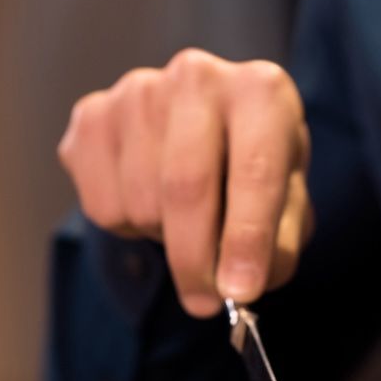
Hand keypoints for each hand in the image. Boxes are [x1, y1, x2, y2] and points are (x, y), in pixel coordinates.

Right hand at [57, 48, 311, 317]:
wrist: (204, 129)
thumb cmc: (253, 169)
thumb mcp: (287, 203)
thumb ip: (276, 246)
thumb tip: (239, 285)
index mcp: (261, 91)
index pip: (254, 171)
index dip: (246, 239)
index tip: (241, 291)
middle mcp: (197, 76)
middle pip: (185, 187)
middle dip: (194, 260)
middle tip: (205, 304)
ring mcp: (137, 91)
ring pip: (140, 203)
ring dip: (163, 238)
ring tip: (185, 223)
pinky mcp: (92, 116)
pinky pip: (101, 205)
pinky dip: (127, 227)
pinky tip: (149, 202)